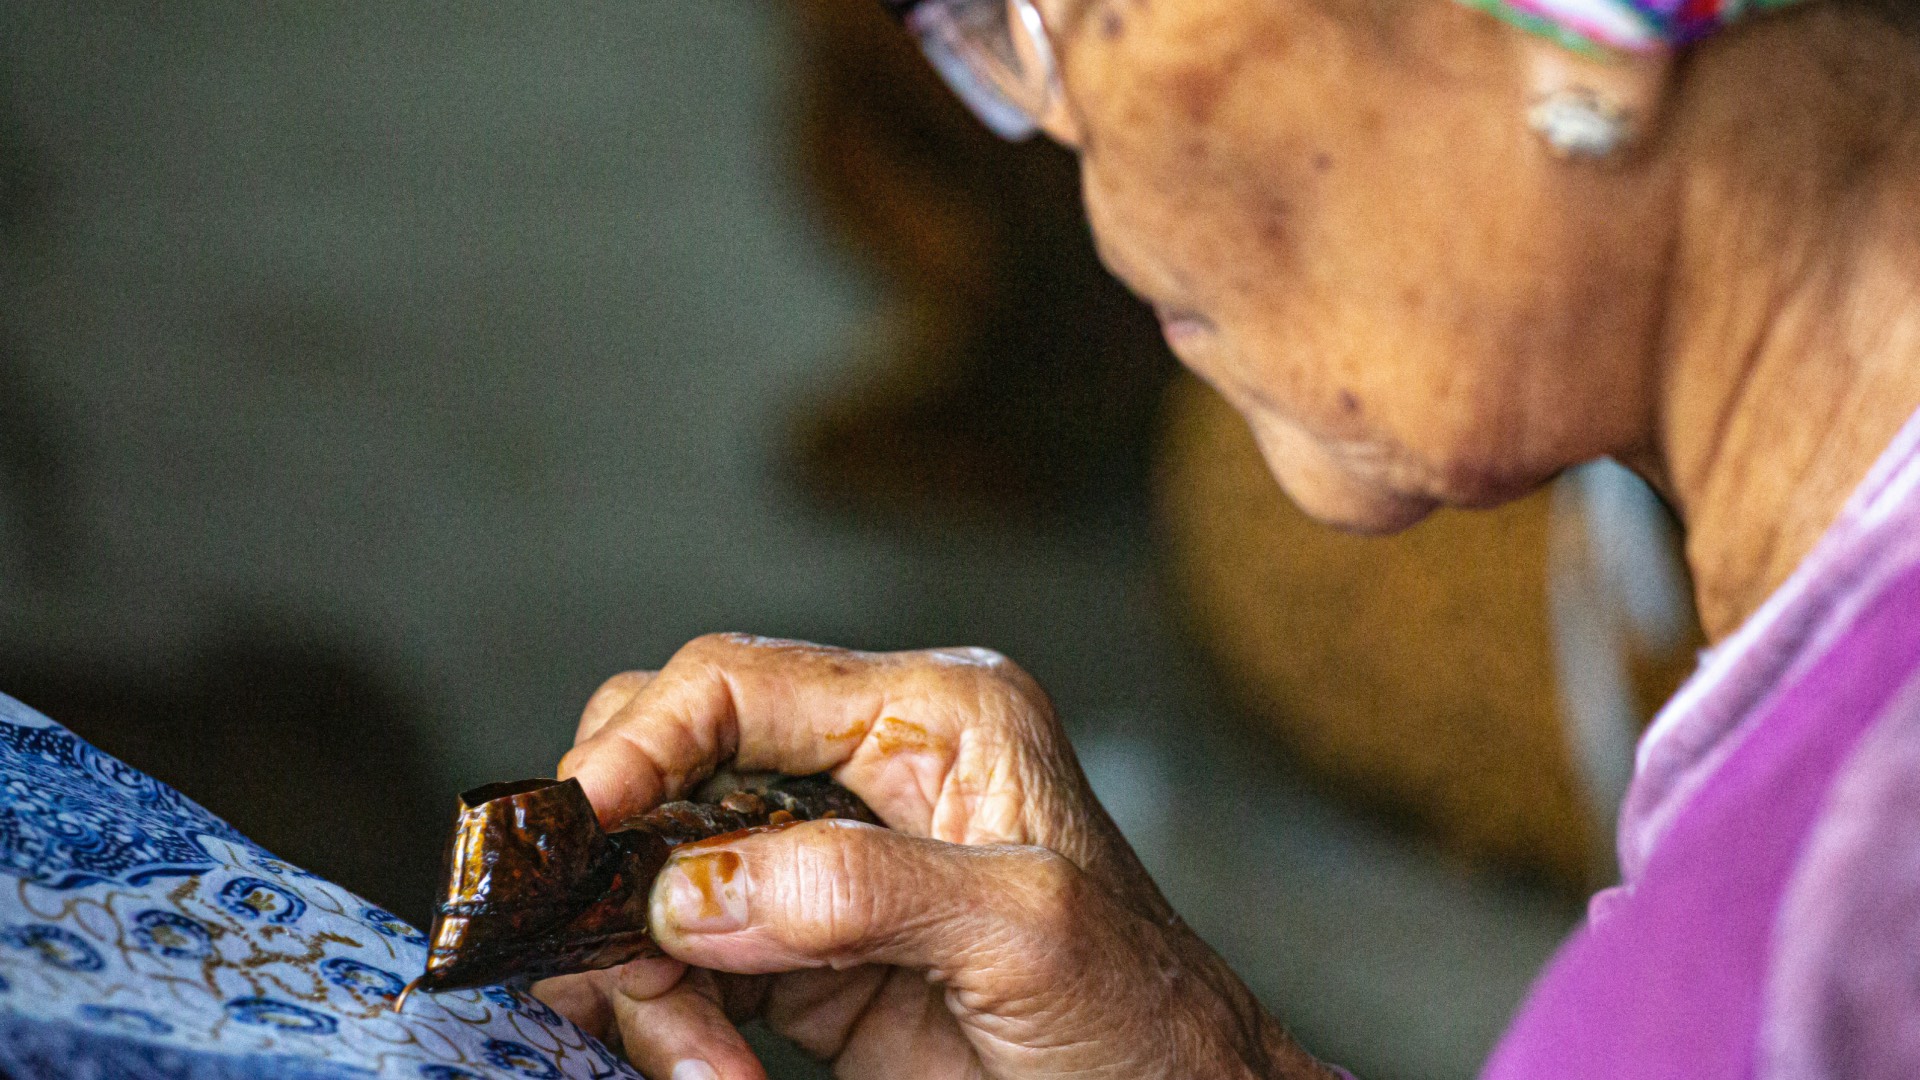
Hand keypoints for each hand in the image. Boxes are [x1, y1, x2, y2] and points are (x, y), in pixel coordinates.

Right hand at [536, 633, 1335, 1079]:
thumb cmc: (1143, 1018)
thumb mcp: (1026, 936)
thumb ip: (863, 891)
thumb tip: (692, 888)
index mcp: (933, 716)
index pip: (741, 683)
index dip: (643, 742)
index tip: (580, 828)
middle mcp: (867, 771)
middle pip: (674, 764)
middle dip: (622, 861)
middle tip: (612, 957)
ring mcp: (827, 865)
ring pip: (657, 875)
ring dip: (641, 971)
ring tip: (696, 1067)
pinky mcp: (800, 955)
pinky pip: (682, 964)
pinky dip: (668, 1023)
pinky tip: (711, 1078)